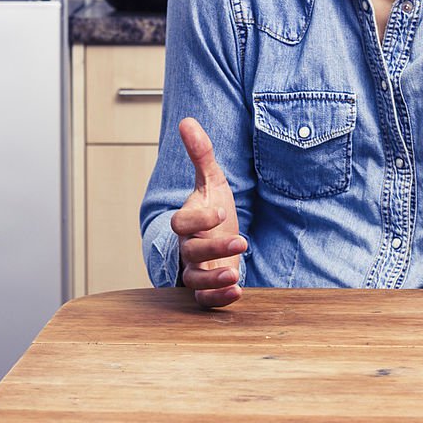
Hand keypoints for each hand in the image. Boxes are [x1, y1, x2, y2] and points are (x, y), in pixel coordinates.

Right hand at [171, 118, 247, 307]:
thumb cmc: (213, 209)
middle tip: (242, 242)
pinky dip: (218, 299)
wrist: (217, 238)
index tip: (220, 211)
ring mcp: (195, 269)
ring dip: (213, 279)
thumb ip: (200, 154)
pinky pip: (204, 300)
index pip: (180, 223)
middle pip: (190, 251)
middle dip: (214, 248)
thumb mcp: (212, 181)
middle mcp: (187, 247)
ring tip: (234, 276)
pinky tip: (238, 292)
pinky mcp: (206, 289)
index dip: (197, 218)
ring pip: (194, 280)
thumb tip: (187, 121)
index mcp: (187, 222)